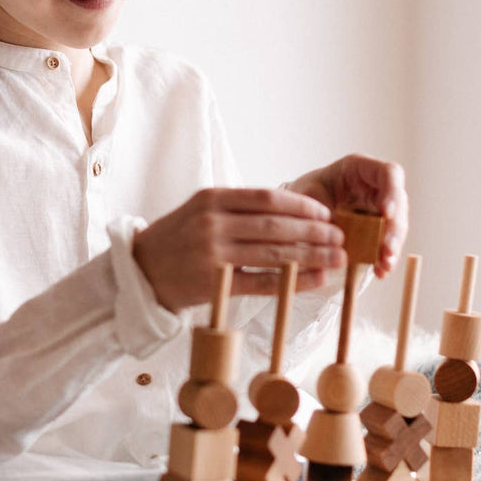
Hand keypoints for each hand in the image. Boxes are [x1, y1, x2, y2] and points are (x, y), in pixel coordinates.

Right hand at [131, 188, 345, 312]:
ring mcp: (212, 253)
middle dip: (314, 232)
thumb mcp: (201, 211)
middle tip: (340, 237)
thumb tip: (292, 211)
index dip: (301, 206)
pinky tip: (316, 280)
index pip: (267, 199)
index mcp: (212, 199)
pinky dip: (294, 281)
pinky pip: (264, 282)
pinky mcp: (214, 282)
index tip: (326, 214)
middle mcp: (212, 222)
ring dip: (312, 256)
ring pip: (274, 253)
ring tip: (338, 258)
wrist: (140, 272)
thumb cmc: (178, 240)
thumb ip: (239, 208)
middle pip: (275, 226)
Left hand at [283, 154, 407, 278]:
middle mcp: (377, 187)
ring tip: (384, 265)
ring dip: (392, 247)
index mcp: (360, 168)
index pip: (389, 173)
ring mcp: (381, 209)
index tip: (386, 212)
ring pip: (396, 227)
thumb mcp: (306, 194)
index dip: (392, 192)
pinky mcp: (379, 230)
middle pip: (398, 204)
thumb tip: (328, 233)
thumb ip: (317, 208)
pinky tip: (380, 271)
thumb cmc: (306, 193)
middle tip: (387, 249)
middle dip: (394, 229)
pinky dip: (384, 259)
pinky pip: (387, 244)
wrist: (303, 209)